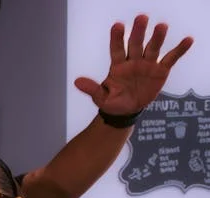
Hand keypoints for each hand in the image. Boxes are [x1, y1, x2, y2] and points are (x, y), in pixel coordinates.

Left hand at [74, 14, 193, 115]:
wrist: (126, 111)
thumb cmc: (112, 102)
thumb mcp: (101, 98)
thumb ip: (92, 89)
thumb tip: (77, 81)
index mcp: (117, 66)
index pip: (116, 49)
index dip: (116, 38)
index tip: (117, 26)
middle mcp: (132, 61)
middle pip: (135, 44)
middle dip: (138, 32)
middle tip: (141, 18)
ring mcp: (147, 64)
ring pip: (152, 48)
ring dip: (157, 37)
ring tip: (161, 26)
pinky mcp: (160, 70)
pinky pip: (170, 58)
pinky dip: (179, 50)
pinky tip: (187, 40)